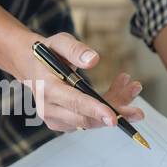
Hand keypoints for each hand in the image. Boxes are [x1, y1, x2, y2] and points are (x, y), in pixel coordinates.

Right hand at [15, 33, 141, 132]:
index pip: (74, 103)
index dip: (95, 110)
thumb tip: (94, 60)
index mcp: (47, 89)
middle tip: (137, 97)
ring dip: (116, 105)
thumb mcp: (59, 42)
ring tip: (132, 86)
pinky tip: (120, 90)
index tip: (114, 118)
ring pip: (93, 121)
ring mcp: (55, 119)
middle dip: (116, 109)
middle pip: (88, 117)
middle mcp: (49, 109)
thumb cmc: (46, 52)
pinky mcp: (63, 124)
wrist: (29, 65)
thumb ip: (75, 50)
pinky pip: (89, 121)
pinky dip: (108, 108)